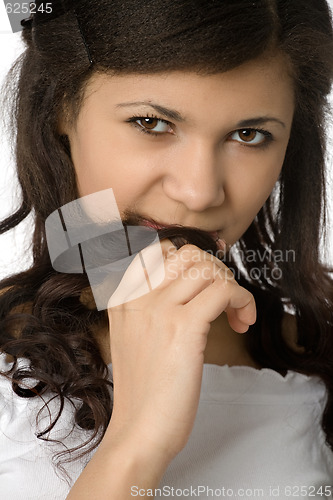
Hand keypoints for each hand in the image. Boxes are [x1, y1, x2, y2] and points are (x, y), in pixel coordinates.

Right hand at [106, 239, 255, 462]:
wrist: (139, 431)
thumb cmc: (144, 392)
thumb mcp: (133, 339)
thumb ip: (150, 309)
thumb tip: (189, 288)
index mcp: (123, 299)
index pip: (156, 251)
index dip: (190, 261)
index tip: (207, 280)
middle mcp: (137, 297)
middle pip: (185, 252)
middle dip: (214, 269)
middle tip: (223, 297)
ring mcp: (159, 309)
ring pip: (206, 267)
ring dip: (230, 284)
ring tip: (234, 311)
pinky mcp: (184, 327)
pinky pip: (224, 290)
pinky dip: (242, 300)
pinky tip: (242, 322)